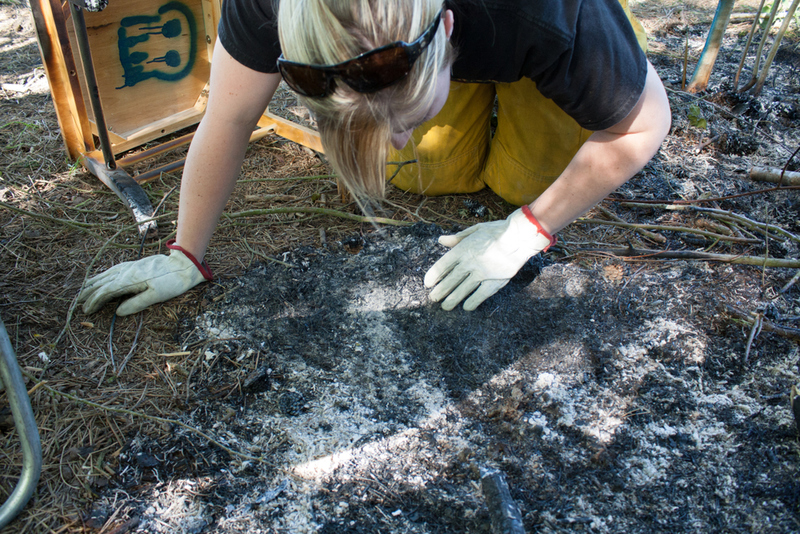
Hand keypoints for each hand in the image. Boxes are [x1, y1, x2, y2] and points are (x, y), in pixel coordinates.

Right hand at [78, 240, 212, 315]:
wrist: (181, 264)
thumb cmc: (171, 282)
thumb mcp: (156, 295)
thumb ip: (136, 303)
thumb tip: (118, 312)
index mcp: (129, 280)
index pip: (105, 292)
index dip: (94, 301)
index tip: (87, 310)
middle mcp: (125, 272)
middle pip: (101, 283)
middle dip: (89, 294)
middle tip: (78, 304)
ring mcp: (128, 267)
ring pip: (105, 275)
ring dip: (93, 284)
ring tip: (83, 291)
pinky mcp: (133, 265)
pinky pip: (112, 270)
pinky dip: (102, 276)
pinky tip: (100, 278)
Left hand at [424, 206, 554, 310]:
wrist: (521, 237)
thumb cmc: (498, 231)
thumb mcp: (475, 230)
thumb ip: (457, 238)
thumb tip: (440, 240)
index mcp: (463, 249)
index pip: (442, 265)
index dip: (433, 276)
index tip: (427, 284)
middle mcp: (470, 262)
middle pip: (450, 280)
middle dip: (440, 291)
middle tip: (433, 298)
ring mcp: (482, 273)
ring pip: (462, 290)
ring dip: (452, 300)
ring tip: (445, 306)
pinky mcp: (494, 281)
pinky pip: (480, 295)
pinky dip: (471, 302)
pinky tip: (466, 307)